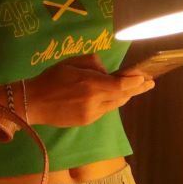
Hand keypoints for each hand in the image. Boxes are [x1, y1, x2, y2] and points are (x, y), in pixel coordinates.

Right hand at [24, 57, 151, 126]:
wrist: (33, 103)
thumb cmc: (51, 78)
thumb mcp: (72, 62)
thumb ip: (94, 63)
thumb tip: (108, 72)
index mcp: (90, 85)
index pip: (120, 85)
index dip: (135, 82)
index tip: (146, 77)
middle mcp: (94, 102)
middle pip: (122, 96)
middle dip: (137, 89)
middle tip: (149, 82)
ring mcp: (91, 114)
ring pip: (115, 104)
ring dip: (124, 95)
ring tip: (134, 87)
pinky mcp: (87, 121)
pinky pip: (105, 110)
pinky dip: (111, 101)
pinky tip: (111, 95)